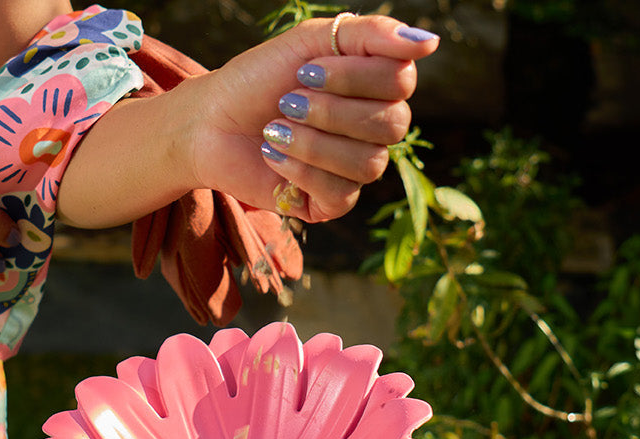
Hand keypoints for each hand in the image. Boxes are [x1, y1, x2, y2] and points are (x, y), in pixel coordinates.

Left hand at [186, 15, 439, 221]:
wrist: (210, 122)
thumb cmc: (259, 77)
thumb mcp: (311, 41)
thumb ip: (371, 34)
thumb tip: (429, 43)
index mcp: (377, 86)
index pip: (401, 82)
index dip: (354, 77)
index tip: (303, 71)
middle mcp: (376, 128)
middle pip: (392, 124)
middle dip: (330, 110)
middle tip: (286, 101)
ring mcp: (356, 167)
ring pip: (368, 163)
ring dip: (312, 142)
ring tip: (275, 128)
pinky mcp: (331, 202)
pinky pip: (341, 193)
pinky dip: (302, 171)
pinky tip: (274, 156)